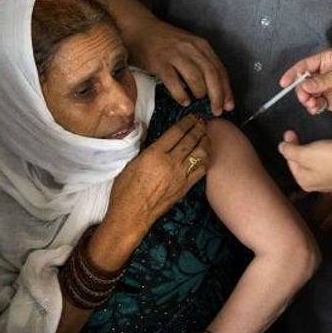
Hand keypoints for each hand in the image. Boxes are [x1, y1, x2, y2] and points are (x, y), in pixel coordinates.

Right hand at [104, 115, 208, 241]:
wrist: (132, 215)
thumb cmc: (125, 190)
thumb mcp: (130, 163)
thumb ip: (144, 147)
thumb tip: (150, 133)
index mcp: (154, 154)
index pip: (177, 132)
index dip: (187, 122)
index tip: (192, 117)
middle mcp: (170, 163)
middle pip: (191, 140)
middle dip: (199, 128)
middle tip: (202, 122)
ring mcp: (180, 176)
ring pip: (200, 153)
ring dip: (205, 142)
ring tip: (205, 136)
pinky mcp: (185, 188)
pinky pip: (201, 170)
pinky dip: (205, 159)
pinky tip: (205, 155)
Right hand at [123, 18, 233, 114]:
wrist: (139, 28)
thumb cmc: (165, 42)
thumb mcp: (188, 47)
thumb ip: (201, 63)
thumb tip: (215, 90)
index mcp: (201, 45)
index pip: (219, 70)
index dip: (227, 90)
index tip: (229, 106)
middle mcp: (191, 48)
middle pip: (211, 75)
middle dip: (217, 96)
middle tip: (217, 111)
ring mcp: (175, 54)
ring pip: (195, 78)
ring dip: (200, 94)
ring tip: (198, 102)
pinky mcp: (159, 62)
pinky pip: (174, 82)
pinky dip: (181, 94)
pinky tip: (184, 101)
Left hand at [278, 131, 331, 192]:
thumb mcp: (306, 153)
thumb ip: (290, 151)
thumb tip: (281, 148)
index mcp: (304, 181)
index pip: (290, 162)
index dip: (289, 146)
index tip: (289, 133)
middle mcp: (315, 184)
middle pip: (302, 163)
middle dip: (299, 148)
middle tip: (296, 133)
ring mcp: (329, 179)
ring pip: (315, 162)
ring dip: (312, 150)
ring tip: (314, 139)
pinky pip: (328, 162)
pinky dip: (325, 153)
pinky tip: (329, 146)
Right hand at [281, 48, 331, 115]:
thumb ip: (324, 80)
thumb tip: (305, 85)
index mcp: (327, 60)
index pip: (305, 65)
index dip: (293, 73)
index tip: (284, 83)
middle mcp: (324, 73)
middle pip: (304, 81)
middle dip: (301, 90)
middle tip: (305, 97)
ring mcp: (326, 88)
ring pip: (308, 94)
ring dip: (306, 100)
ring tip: (312, 104)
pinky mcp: (330, 101)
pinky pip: (315, 104)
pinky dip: (313, 107)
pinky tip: (317, 108)